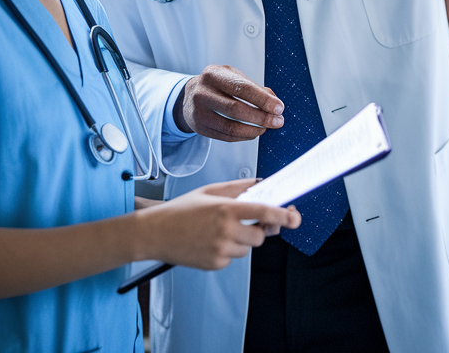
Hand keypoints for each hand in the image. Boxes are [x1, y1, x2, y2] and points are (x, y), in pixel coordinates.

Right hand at [134, 179, 300, 270]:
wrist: (154, 233)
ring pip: (247, 249)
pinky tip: (208, 242)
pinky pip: (232, 259)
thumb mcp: (209, 191)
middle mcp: (225, 230)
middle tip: (243, 224)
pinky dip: (227, 252)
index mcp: (226, 209)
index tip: (294, 217)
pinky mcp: (214, 264)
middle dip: (256, 231)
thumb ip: (237, 188)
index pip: (263, 212)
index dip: (282, 215)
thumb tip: (260, 184)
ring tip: (217, 232)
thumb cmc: (181, 210)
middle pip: (259, 236)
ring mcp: (220, 249)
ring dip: (240, 242)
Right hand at [175, 65, 284, 141]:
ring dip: (253, 130)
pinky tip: (254, 132)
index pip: (241, 88)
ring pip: (230, 127)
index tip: (279, 108)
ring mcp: (198, 112)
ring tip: (266, 127)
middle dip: (261, 117)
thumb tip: (275, 102)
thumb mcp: (233, 77)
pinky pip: (225, 136)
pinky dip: (244, 136)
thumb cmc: (218, 85)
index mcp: (213, 74)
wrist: (189, 96)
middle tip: (278, 121)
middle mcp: (202, 92)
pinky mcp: (199, 128)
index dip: (262, 99)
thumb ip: (254, 88)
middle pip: (235, 109)